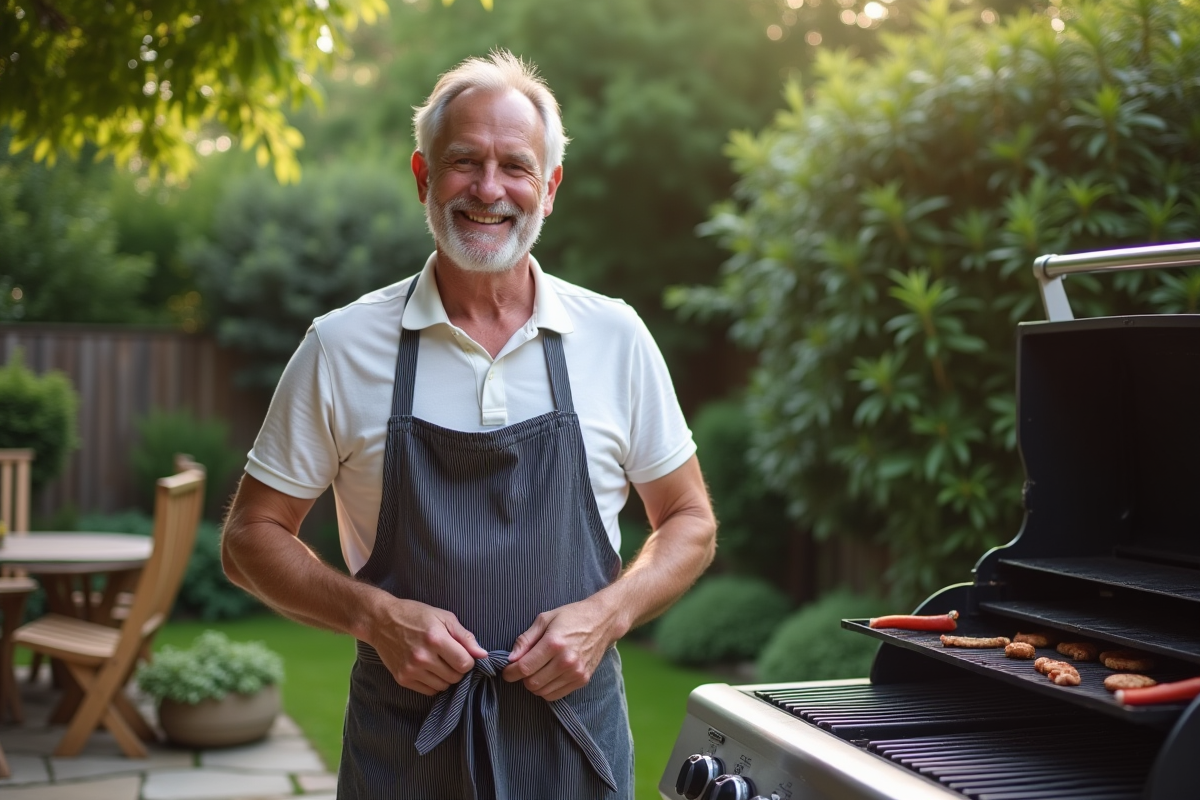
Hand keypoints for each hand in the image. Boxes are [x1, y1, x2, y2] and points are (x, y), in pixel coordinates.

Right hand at [368, 595, 487, 695]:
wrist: (381, 621)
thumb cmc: (415, 615)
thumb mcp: (444, 617)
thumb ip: (465, 637)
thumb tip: (483, 654)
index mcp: (436, 639)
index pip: (465, 664)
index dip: (468, 660)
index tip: (462, 654)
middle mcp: (423, 657)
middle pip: (455, 677)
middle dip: (457, 669)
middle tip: (450, 657)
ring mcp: (411, 670)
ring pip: (443, 686)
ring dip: (446, 677)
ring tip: (439, 662)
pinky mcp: (402, 679)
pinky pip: (428, 691)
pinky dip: (433, 683)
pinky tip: (429, 669)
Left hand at [501, 599, 614, 700]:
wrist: (602, 621)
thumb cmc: (571, 617)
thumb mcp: (545, 619)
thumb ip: (525, 639)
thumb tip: (511, 658)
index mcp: (554, 643)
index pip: (524, 668)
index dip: (510, 672)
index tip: (506, 670)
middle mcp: (566, 660)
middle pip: (532, 683)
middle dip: (521, 678)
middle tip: (522, 668)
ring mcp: (576, 672)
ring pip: (543, 692)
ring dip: (534, 684)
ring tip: (536, 671)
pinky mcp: (582, 679)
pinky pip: (556, 695)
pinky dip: (547, 689)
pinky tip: (548, 676)